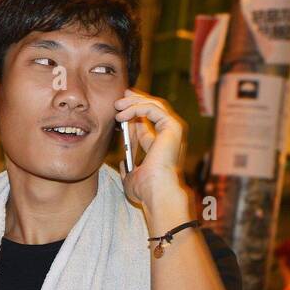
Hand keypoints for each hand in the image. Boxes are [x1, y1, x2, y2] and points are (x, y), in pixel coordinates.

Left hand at [114, 88, 187, 209]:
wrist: (156, 191)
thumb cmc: (145, 190)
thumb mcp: (131, 177)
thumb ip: (129, 168)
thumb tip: (123, 163)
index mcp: (160, 146)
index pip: (145, 125)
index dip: (131, 115)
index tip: (118, 109)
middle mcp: (169, 136)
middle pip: (152, 109)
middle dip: (135, 100)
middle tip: (120, 97)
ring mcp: (173, 130)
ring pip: (153, 105)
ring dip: (134, 102)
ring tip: (117, 106)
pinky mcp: (173, 126)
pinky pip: (152, 109)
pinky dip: (136, 108)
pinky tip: (122, 114)